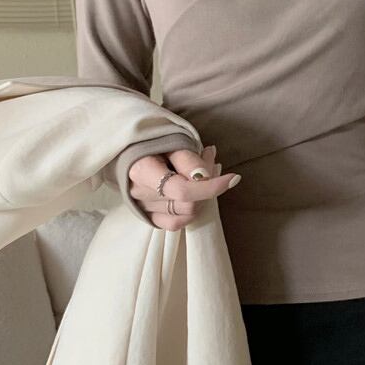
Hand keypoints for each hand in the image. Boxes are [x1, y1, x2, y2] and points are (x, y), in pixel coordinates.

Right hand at [127, 144, 241, 230]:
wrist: (130, 149)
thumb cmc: (152, 141)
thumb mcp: (170, 141)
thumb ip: (187, 160)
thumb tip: (206, 176)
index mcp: (141, 171)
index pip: (182, 190)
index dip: (211, 187)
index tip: (234, 178)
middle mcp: (140, 193)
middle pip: (188, 203)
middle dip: (208, 184)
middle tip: (210, 159)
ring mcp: (143, 208)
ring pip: (186, 213)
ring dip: (203, 195)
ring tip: (204, 171)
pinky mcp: (147, 216)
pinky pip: (175, 224)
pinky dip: (192, 211)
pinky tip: (196, 195)